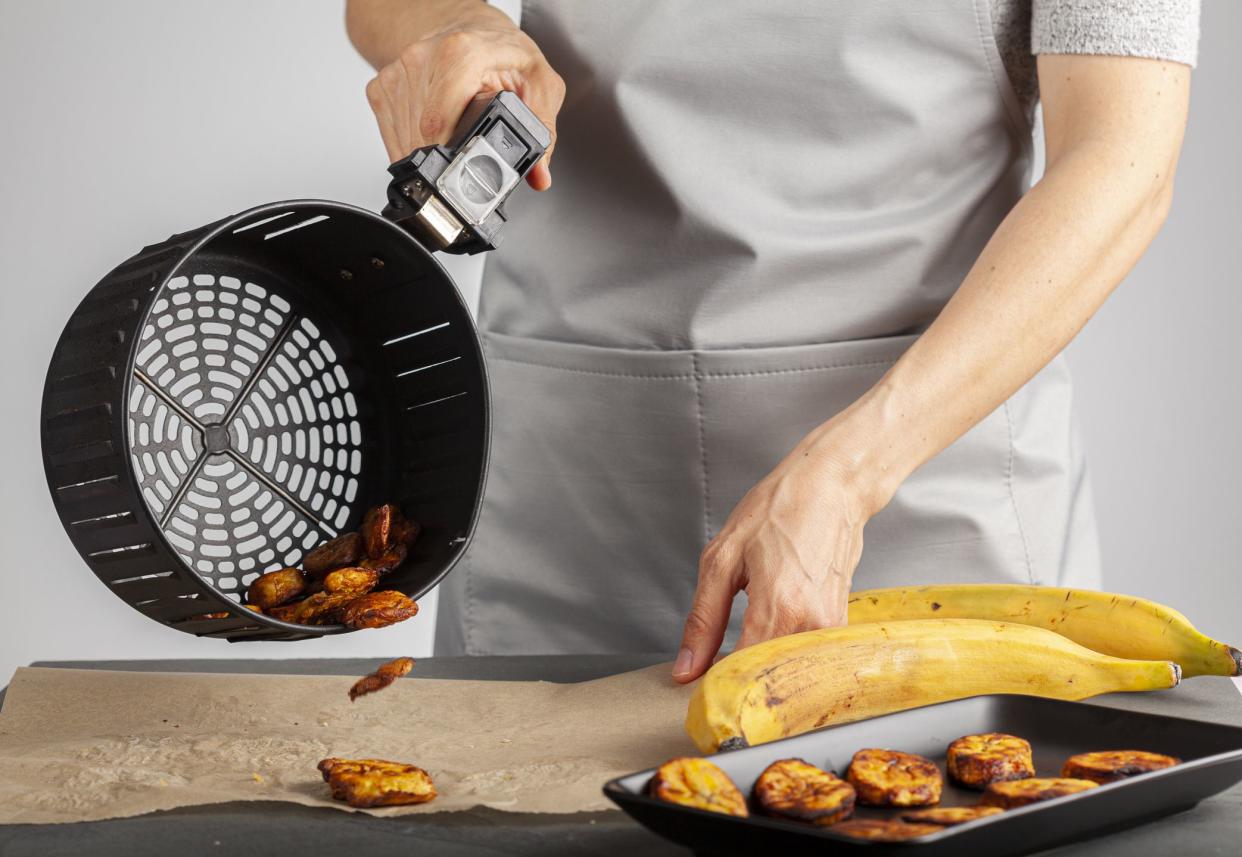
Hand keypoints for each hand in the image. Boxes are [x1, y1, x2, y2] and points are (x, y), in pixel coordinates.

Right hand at [363, 4, 564, 188]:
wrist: (469, 26)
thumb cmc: (503, 53)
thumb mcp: (539, 83)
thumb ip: (542, 131)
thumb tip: (539, 174)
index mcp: (461, 54)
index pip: (438, 120)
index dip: (450, 154)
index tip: (462, 169)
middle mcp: (423, 58)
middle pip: (420, 136)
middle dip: (445, 158)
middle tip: (468, 156)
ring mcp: (399, 72)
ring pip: (404, 139)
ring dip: (428, 154)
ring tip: (453, 138)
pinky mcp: (383, 86)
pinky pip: (391, 133)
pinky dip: (411, 144)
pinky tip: (434, 132)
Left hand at [671, 429, 881, 683]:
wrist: (832, 486)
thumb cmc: (779, 511)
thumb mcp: (722, 559)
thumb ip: (702, 621)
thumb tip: (685, 669)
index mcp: (779, 607)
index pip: (744, 676)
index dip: (718, 688)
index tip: (698, 692)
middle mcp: (811, 624)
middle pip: (769, 683)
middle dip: (739, 687)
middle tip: (714, 675)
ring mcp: (831, 627)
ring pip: (789, 674)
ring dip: (762, 675)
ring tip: (738, 654)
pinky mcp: (840, 626)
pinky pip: (806, 658)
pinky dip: (782, 658)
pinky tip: (766, 640)